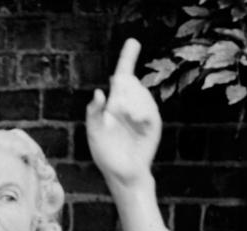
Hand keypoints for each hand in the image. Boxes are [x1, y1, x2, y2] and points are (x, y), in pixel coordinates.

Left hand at [86, 39, 161, 191]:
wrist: (121, 173)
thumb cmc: (106, 154)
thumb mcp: (93, 132)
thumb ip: (93, 112)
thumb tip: (99, 91)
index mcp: (116, 104)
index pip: (123, 78)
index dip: (127, 59)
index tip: (133, 42)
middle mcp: (132, 105)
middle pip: (130, 83)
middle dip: (122, 90)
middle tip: (114, 109)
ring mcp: (144, 114)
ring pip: (140, 95)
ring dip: (129, 103)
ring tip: (122, 116)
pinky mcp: (152, 125)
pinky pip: (149, 111)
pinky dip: (140, 112)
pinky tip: (133, 118)